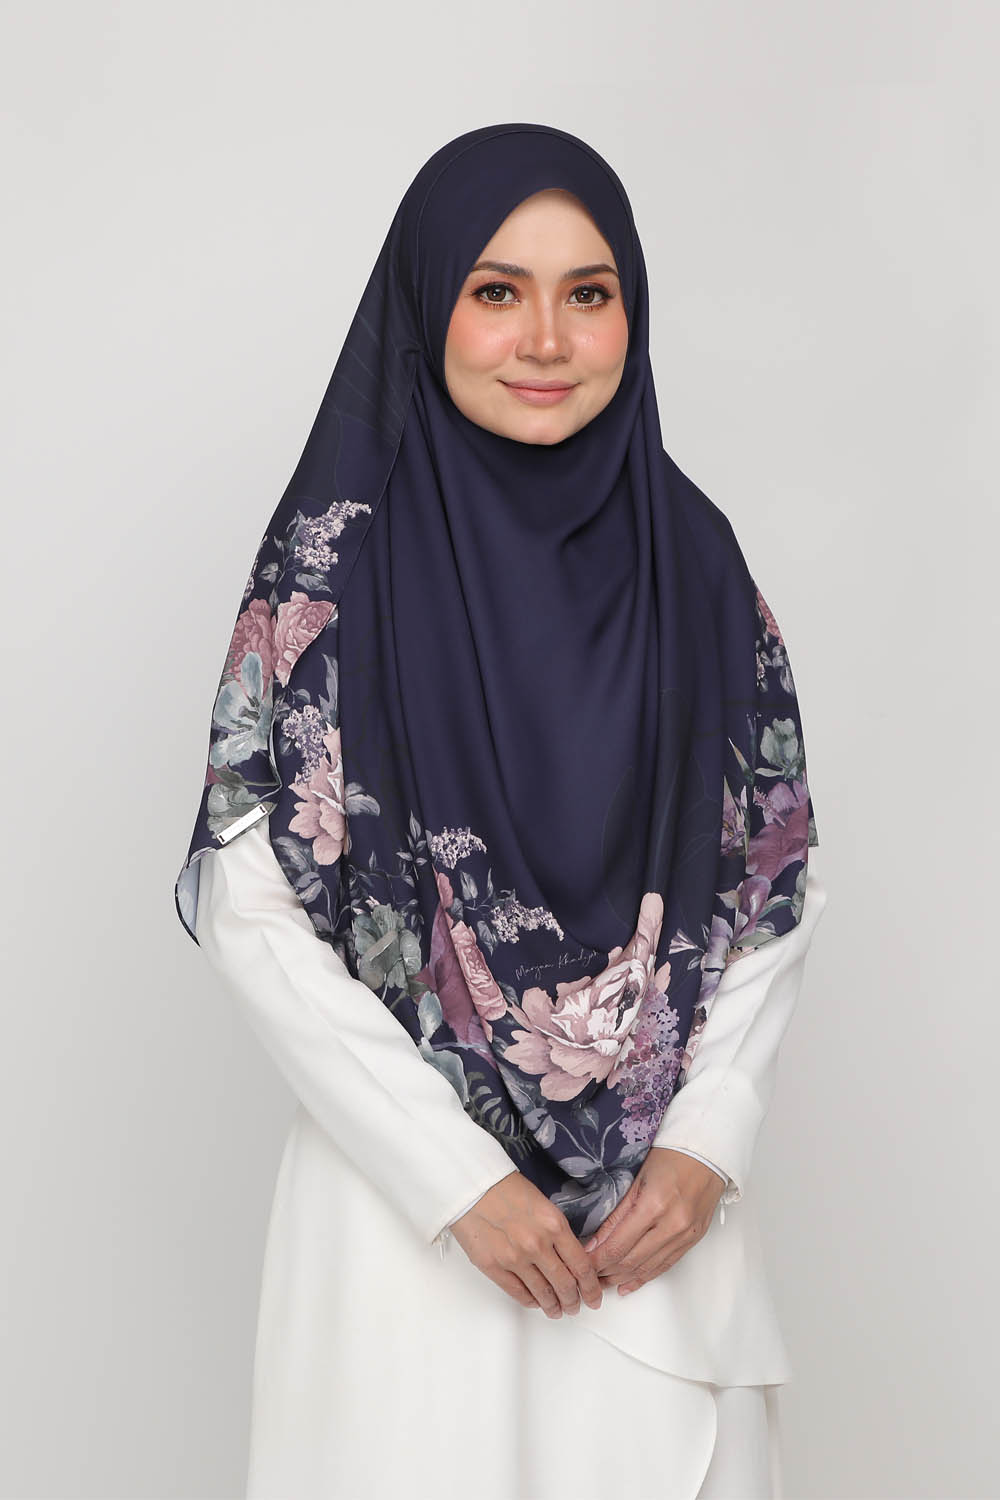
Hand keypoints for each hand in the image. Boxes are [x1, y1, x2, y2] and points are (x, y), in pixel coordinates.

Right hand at [448, 1172, 603, 1317]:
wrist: (471, 1185)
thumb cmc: (506, 1188)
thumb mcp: (543, 1204)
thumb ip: (557, 1232)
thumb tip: (570, 1258)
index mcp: (554, 1225)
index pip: (581, 1266)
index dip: (591, 1287)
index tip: (594, 1296)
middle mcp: (537, 1245)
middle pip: (565, 1285)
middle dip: (573, 1301)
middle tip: (576, 1306)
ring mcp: (514, 1258)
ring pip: (543, 1294)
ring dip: (553, 1306)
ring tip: (557, 1310)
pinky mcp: (493, 1266)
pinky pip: (518, 1293)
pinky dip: (530, 1301)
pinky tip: (536, 1302)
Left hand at [583, 1147, 725, 1296]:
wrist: (707, 1153)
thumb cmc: (671, 1156)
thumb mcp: (636, 1180)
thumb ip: (617, 1214)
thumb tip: (595, 1242)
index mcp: (654, 1205)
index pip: (618, 1245)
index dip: (597, 1260)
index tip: (582, 1265)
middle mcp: (672, 1225)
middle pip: (631, 1260)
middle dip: (606, 1272)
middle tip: (588, 1276)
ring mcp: (685, 1235)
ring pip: (648, 1268)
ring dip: (623, 1278)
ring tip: (603, 1282)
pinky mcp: (693, 1240)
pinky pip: (666, 1265)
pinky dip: (645, 1277)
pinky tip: (628, 1284)